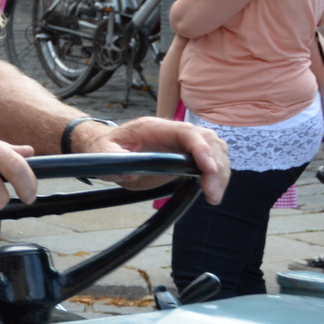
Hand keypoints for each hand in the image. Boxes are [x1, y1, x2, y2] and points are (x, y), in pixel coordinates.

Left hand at [92, 115, 229, 204]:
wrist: (107, 148)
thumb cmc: (106, 148)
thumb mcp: (102, 153)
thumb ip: (112, 160)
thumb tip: (128, 172)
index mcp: (154, 127)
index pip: (185, 132)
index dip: (200, 147)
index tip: (209, 168)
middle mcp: (173, 131)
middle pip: (207, 139)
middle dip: (216, 165)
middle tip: (211, 192)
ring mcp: (182, 142)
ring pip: (215, 149)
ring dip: (221, 172)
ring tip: (213, 196)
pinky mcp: (186, 156)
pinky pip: (211, 159)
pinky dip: (218, 175)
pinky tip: (212, 192)